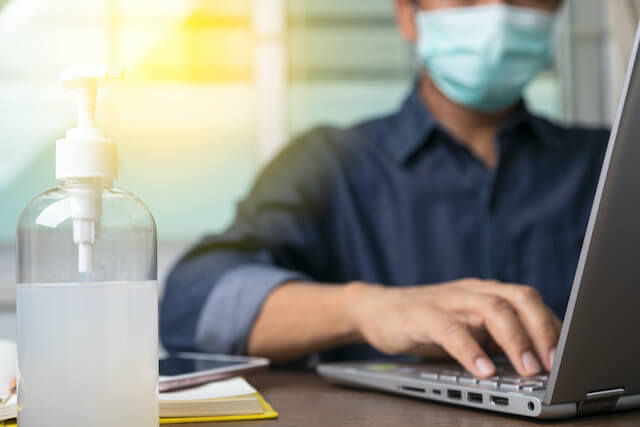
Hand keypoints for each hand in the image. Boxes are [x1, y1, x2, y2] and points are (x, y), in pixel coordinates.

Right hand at [346, 279, 561, 377]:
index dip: (553, 326)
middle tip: (553, 365)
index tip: (570, 357)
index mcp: (486, 292)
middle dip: (541, 330)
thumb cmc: (427, 322)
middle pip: (518, 298)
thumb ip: (497, 338)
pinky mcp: (421, 314)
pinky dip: (470, 349)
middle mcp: (472, 291)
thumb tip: (540, 363)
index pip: (530, 301)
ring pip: (490, 309)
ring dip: (514, 340)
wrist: (376, 309)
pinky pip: (450, 329)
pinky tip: (482, 370)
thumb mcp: (468, 328)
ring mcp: (447, 300)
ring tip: (527, 370)